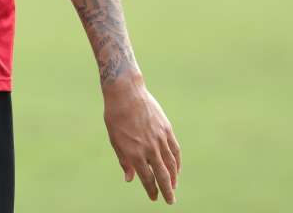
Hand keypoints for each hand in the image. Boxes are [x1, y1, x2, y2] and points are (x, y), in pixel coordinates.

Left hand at [103, 76, 180, 203]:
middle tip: (170, 201)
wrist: (126, 93)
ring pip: (171, 164)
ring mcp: (160, 139)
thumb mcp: (115, 140)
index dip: (151, 190)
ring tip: (173, 187)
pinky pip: (175, 150)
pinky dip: (177, 162)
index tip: (153, 198)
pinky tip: (176, 169)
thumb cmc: (116, 117)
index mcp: (134, 152)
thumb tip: (129, 179)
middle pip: (162, 175)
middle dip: (166, 190)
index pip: (146, 178)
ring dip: (173, 178)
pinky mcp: (166, 129)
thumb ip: (124, 160)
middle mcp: (149, 148)